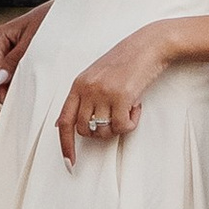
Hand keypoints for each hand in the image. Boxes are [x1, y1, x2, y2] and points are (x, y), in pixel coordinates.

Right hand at [0, 1, 51, 98]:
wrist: (67, 12)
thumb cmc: (52, 20)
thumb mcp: (35, 41)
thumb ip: (16, 60)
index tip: (9, 101)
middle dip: (2, 88)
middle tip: (20, 99)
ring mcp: (7, 51)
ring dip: (10, 86)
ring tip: (28, 91)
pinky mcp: (16, 56)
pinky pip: (10, 74)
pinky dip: (17, 81)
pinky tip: (30, 84)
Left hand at [56, 25, 177, 168]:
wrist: (149, 45)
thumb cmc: (125, 61)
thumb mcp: (96, 76)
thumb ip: (81, 98)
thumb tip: (59, 124)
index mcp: (78, 84)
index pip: (64, 120)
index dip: (65, 144)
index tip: (70, 162)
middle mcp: (88, 89)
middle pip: (84, 130)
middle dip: (100, 133)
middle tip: (115, 119)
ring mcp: (104, 93)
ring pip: (103, 131)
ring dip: (117, 127)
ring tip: (128, 109)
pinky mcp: (122, 96)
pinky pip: (122, 126)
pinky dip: (131, 123)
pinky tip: (137, 107)